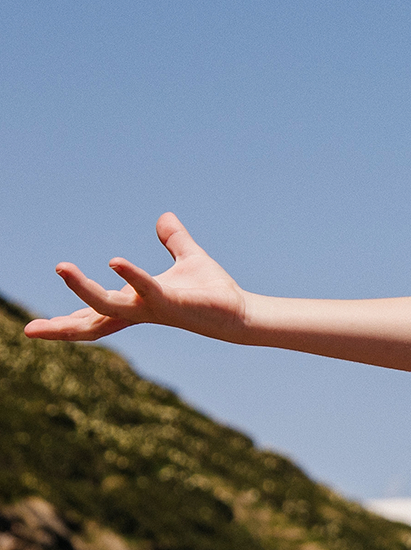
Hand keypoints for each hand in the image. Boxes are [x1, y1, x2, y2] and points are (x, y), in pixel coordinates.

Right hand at [23, 214, 249, 342]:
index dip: (67, 321)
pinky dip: (131, 275)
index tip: (36, 328)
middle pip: (92, 323)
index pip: (94, 314)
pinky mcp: (173, 304)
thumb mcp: (187, 259)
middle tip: (29, 330)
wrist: (242, 311)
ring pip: (109, 307)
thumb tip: (164, 219)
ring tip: (62, 267)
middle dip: (62, 326)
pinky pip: (146, 289)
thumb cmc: (213, 292)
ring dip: (84, 290)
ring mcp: (154, 309)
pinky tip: (114, 262)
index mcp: (135, 304)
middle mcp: (139, 311)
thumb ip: (173, 240)